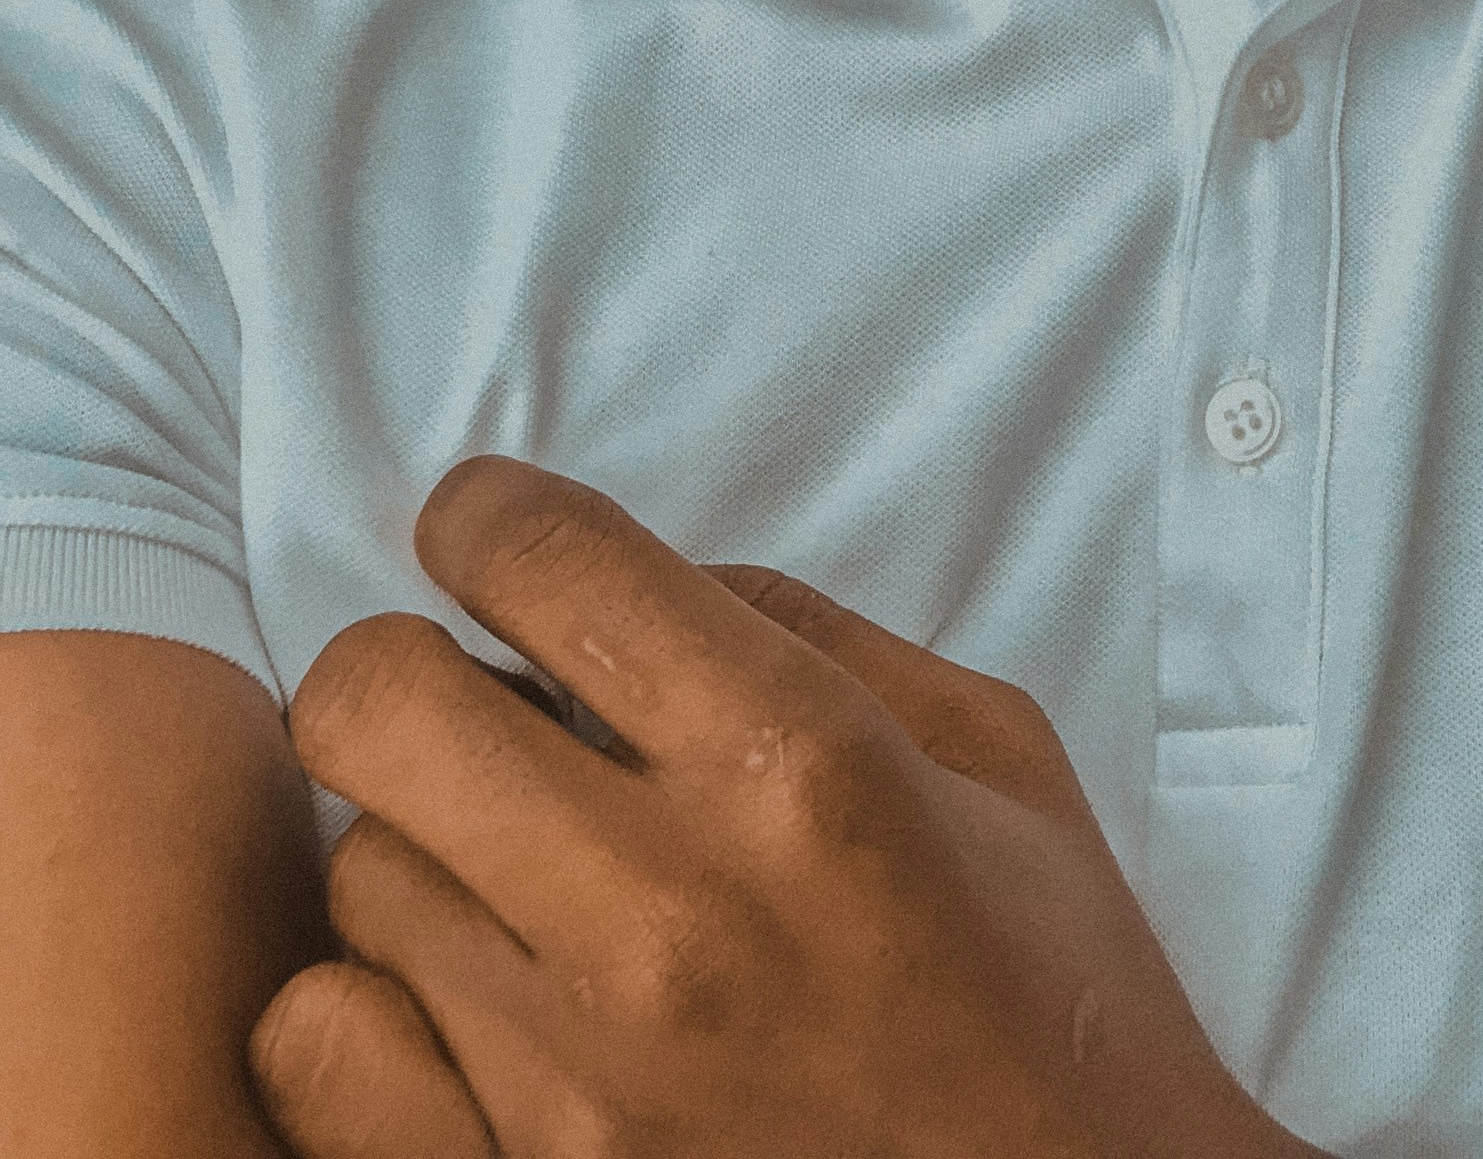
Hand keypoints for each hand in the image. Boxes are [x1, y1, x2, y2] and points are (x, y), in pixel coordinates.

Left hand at [248, 456, 1313, 1158]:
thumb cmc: (1049, 1004)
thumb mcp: (997, 762)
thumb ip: (815, 636)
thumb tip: (648, 583)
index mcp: (801, 767)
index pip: (543, 558)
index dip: (485, 516)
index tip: (487, 537)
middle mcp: (667, 915)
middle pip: (372, 703)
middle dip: (406, 673)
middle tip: (470, 707)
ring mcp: (574, 1082)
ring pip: (353, 872)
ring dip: (423, 854)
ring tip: (521, 890)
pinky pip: (317, 1048)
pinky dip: (368, 1012)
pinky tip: (462, 1007)